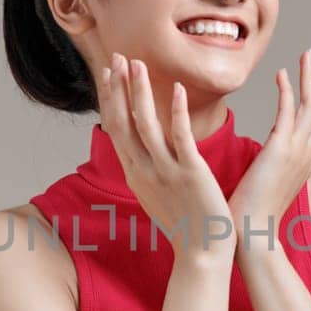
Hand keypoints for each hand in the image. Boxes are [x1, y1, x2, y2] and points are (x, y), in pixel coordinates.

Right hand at [94, 54, 235, 260]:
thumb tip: (141, 152)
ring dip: (140, 92)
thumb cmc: (185, 224)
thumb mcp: (157, 193)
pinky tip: (176, 89)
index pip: (117, 128)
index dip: (111, 99)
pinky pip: (180, 138)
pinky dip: (176, 112)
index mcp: (135, 173)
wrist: (202, 254)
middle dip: (118, 88)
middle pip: (123, 122)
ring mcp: (165, 172)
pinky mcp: (190, 174)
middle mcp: (144, 170)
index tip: (108, 73)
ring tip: (137, 64)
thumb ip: (147, 169)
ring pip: (146, 125)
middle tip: (116, 57)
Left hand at [227, 47, 310, 246]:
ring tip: (310, 53)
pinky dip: (287, 92)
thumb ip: (272, 167)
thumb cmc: (253, 216)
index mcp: (304, 160)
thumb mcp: (268, 185)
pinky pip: (287, 114)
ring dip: (310, 76)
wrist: (251, 237)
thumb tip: (266, 161)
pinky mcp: (280, 152)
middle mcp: (306, 153)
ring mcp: (296, 152)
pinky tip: (282, 74)